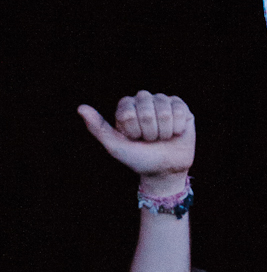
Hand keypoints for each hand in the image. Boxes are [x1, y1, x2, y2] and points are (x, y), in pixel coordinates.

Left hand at [78, 91, 194, 192]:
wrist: (165, 171)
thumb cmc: (138, 158)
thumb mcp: (116, 147)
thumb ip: (98, 128)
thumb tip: (81, 107)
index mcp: (126, 107)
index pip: (128, 111)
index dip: (133, 130)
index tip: (134, 139)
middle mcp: (144, 100)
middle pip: (147, 110)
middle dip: (149, 131)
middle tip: (150, 139)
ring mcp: (163, 102)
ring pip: (164, 110)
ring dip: (164, 131)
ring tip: (162, 137)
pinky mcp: (181, 106)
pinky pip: (179, 110)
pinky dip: (177, 128)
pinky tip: (175, 132)